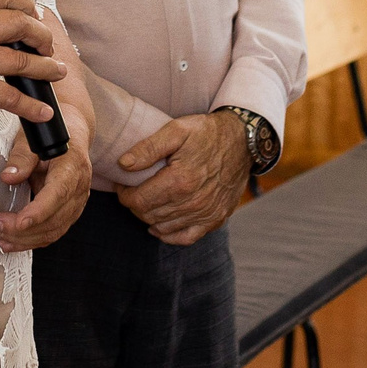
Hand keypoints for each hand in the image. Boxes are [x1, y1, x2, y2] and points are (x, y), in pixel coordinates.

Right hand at [0, 0, 61, 125]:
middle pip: (21, 23)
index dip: (24, 0)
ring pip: (23, 59)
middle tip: (47, 44)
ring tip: (57, 72)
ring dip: (46, 67)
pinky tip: (42, 110)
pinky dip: (31, 105)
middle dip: (41, 34)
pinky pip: (11, 96)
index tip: (32, 10)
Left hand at [0, 90, 93, 252]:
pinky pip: (55, 230)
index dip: (38, 212)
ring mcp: (77, 201)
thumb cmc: (50, 133)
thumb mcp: (32, 137)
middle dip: (24, 229)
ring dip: (27, 239)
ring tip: (0, 239)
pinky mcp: (70, 210)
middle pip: (55, 219)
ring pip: (55, 230)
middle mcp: (79, 187)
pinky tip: (14, 241)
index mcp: (72, 166)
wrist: (73, 133)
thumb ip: (21, 157)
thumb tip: (8, 176)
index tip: (18, 222)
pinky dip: (34, 240)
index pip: (57, 195)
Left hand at [113, 114, 247, 245]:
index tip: (124, 184)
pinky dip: (169, 235)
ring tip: (147, 201)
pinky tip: (159, 226)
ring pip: (163, 227)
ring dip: (149, 217)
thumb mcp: (176, 130)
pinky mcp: (215, 219)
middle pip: (149, 215)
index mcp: (180, 180)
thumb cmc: (207, 133)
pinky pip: (186, 238)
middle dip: (135, 205)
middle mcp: (193, 202)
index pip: (139, 200)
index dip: (125, 194)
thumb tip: (123, 164)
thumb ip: (148, 148)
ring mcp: (206, 213)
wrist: (242, 141)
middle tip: (134, 190)